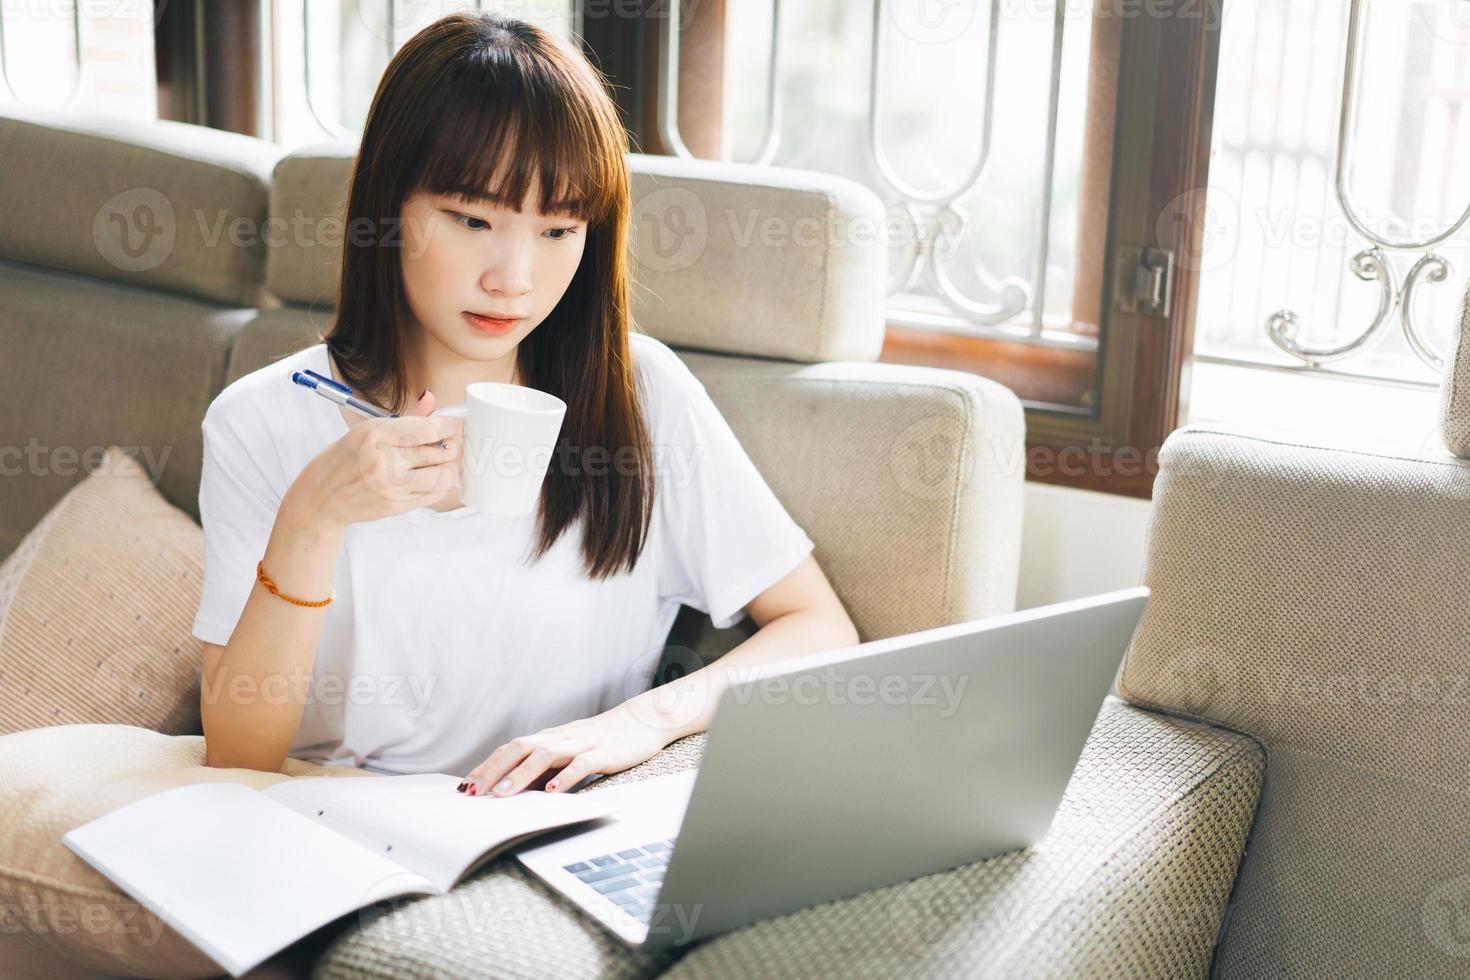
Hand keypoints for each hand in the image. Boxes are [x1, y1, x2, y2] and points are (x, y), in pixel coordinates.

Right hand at [286, 388, 462, 529]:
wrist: (322, 497)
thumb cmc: (345, 459)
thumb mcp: (368, 429)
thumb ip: (406, 418)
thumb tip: (431, 398)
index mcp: (376, 435)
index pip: (429, 429)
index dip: (446, 427)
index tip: (447, 426)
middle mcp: (384, 461)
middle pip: (440, 452)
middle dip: (448, 446)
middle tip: (444, 444)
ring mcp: (391, 487)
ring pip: (443, 475)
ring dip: (446, 467)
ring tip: (438, 463)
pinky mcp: (396, 506)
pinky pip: (435, 495)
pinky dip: (439, 485)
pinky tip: (430, 478)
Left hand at [458, 702, 671, 796]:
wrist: (641, 721)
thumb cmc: (600, 742)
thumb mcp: (568, 753)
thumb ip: (544, 767)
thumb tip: (514, 789)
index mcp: (548, 738)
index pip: (510, 749)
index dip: (487, 766)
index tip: (466, 785)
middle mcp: (559, 738)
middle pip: (519, 748)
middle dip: (494, 770)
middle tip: (474, 791)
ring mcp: (581, 744)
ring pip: (545, 754)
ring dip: (521, 774)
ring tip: (503, 795)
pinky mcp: (603, 753)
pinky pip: (582, 764)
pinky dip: (565, 777)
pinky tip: (552, 791)